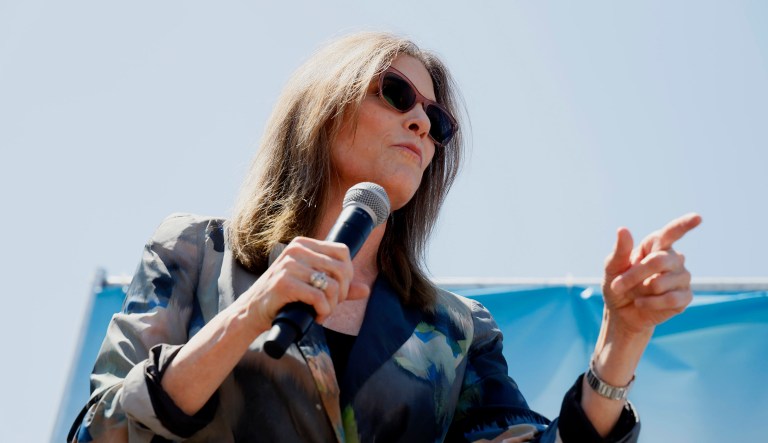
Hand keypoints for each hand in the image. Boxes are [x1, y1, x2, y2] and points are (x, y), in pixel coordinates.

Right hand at [240, 237, 369, 333]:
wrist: (252, 311)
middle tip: (329, 305)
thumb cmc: (284, 297)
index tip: (338, 291)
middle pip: (341, 269)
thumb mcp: (312, 286)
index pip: (343, 252)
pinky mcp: (284, 283)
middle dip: (341, 293)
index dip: (347, 274)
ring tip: (321, 312)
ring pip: (332, 286)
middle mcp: (297, 250)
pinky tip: (315, 316)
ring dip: (331, 306)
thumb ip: (338, 286)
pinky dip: (323, 312)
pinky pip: (319, 298)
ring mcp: (289, 265)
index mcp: (304, 244)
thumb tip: (366, 290)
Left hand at [601, 213, 701, 334]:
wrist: (622, 312)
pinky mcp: (685, 297)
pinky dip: (651, 303)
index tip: (697, 217)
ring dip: (641, 290)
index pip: (671, 232)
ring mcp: (682, 277)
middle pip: (659, 261)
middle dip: (634, 275)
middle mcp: (673, 258)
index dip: (684, 225)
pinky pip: (670, 299)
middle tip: (617, 285)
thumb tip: (622, 229)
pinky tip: (641, 303)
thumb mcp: (612, 267)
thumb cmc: (618, 284)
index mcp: (656, 246)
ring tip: (633, 295)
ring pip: (662, 282)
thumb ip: (620, 250)